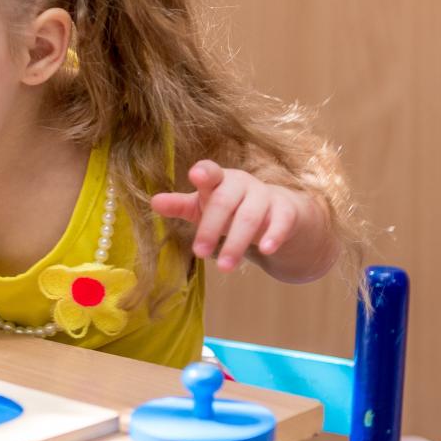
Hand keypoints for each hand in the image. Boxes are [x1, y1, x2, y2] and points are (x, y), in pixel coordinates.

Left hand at [150, 160, 308, 272]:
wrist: (281, 213)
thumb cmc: (233, 208)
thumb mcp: (204, 206)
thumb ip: (180, 205)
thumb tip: (153, 202)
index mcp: (219, 180)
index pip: (211, 172)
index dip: (204, 173)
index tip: (195, 175)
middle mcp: (242, 184)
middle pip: (225, 202)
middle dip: (211, 227)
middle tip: (198, 253)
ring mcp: (265, 196)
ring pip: (250, 216)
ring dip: (236, 242)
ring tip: (224, 267)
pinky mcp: (286, 211)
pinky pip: (281, 221)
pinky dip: (273, 235)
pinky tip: (266, 249)